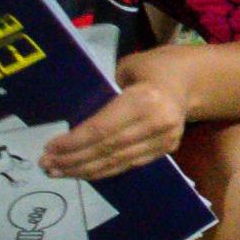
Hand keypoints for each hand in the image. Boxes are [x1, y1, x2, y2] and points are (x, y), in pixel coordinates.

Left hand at [43, 49, 190, 178]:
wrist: (194, 80)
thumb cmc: (156, 66)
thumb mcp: (130, 66)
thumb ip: (106, 89)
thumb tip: (78, 116)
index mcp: (146, 100)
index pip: (102, 128)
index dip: (73, 142)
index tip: (49, 148)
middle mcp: (157, 123)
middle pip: (107, 149)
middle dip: (73, 159)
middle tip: (45, 165)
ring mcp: (164, 140)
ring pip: (117, 161)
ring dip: (84, 170)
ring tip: (58, 172)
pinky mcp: (166, 150)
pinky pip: (129, 164)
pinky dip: (103, 171)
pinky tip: (82, 172)